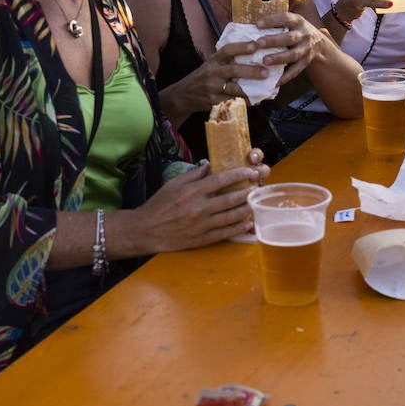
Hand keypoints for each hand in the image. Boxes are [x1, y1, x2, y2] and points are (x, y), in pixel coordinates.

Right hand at [123, 158, 269, 251]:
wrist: (145, 230)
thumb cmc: (159, 205)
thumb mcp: (173, 184)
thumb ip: (193, 175)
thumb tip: (209, 166)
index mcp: (192, 192)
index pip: (220, 180)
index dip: (238, 175)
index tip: (250, 172)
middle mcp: (198, 208)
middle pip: (230, 198)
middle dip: (248, 191)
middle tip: (259, 186)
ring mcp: (201, 225)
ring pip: (230, 216)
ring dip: (246, 209)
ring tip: (257, 202)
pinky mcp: (201, 239)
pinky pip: (224, 233)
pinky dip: (238, 228)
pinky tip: (248, 222)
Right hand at [195, 38, 269, 104]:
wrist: (184, 95)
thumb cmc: (203, 77)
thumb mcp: (211, 64)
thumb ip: (226, 59)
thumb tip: (252, 50)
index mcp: (213, 60)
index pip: (227, 50)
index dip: (241, 47)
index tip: (255, 45)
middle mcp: (212, 73)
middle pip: (233, 70)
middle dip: (251, 71)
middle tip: (266, 72)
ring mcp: (213, 88)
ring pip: (234, 89)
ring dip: (251, 90)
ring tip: (265, 90)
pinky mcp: (214, 102)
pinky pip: (233, 102)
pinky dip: (246, 102)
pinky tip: (257, 100)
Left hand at [256, 11, 324, 84]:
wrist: (318, 43)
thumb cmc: (294, 30)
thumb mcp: (290, 21)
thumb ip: (275, 22)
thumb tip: (248, 22)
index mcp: (297, 21)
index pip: (285, 18)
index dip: (272, 21)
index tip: (257, 24)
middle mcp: (304, 34)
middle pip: (289, 38)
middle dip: (273, 41)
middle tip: (258, 43)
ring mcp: (306, 49)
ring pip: (293, 55)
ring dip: (279, 58)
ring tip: (264, 61)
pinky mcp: (306, 62)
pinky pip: (296, 70)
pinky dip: (286, 77)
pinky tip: (275, 82)